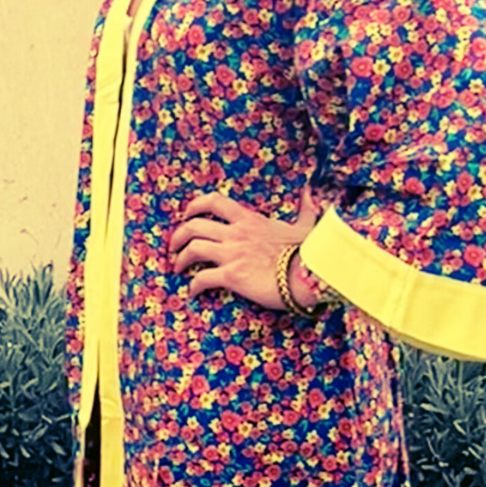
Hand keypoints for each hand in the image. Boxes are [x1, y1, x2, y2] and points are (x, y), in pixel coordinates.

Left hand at [169, 186, 319, 309]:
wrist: (311, 274)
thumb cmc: (310, 252)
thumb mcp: (306, 226)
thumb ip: (305, 209)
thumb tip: (310, 193)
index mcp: (250, 219)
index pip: (214, 202)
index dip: (194, 206)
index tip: (186, 215)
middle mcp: (236, 233)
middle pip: (193, 226)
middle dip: (178, 236)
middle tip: (173, 247)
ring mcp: (232, 254)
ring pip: (193, 248)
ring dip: (180, 259)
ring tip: (177, 268)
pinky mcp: (232, 275)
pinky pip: (202, 278)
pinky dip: (193, 285)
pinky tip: (192, 292)